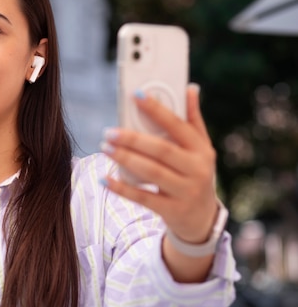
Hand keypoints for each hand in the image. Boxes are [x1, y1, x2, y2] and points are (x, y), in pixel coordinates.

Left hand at [101, 84, 218, 243]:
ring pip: (152, 173)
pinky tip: (105, 179)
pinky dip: (123, 188)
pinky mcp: (172, 211)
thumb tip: (190, 88)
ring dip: (126, 159)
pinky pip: (143, 198)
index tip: (136, 95)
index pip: (178, 126)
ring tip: (105, 147)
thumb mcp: (200, 148)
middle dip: (133, 139)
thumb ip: (192, 120)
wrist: (201, 218)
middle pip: (162, 150)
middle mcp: (197, 170)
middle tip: (109, 132)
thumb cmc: (194, 173)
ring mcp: (186, 192)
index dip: (157, 110)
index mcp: (201, 150)